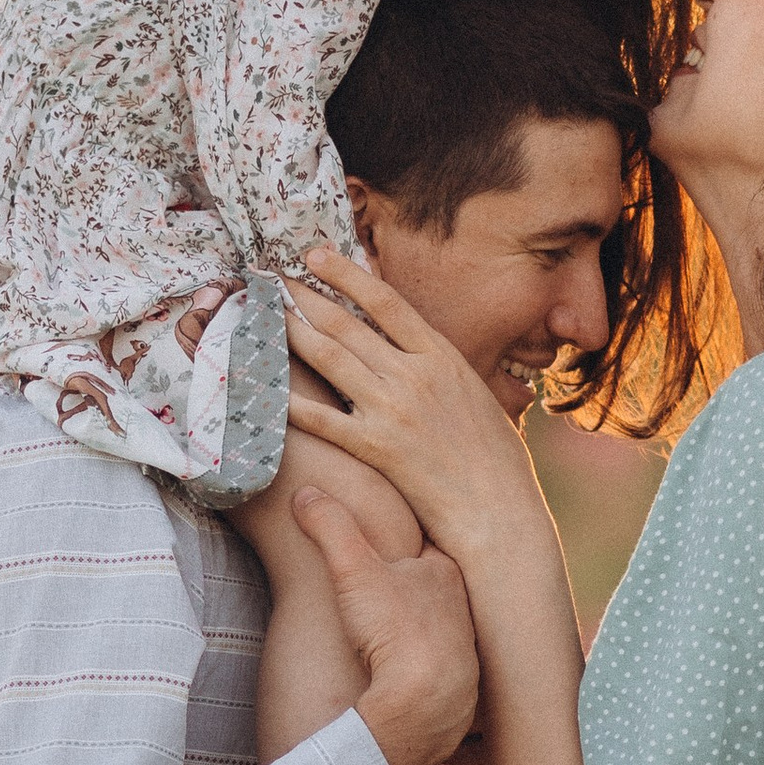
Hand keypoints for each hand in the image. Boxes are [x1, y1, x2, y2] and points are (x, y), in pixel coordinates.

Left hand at [283, 251, 549, 563]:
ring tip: (265, 316)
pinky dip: (291, 400)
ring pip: (330, 359)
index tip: (316, 256)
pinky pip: (323, 418)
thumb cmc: (497, 459)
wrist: (499, 509)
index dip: (346, 274)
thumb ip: (443, 371)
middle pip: (347, 325)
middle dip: (305, 297)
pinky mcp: (376, 447)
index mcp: (442, 357)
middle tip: (273, 280)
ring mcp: (393, 410)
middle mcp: (414, 375)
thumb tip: (420, 352)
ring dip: (292, 333)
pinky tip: (264, 386)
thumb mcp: (477, 396)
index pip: (385, 302)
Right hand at [287, 481, 479, 764]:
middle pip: (435, 591)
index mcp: (444, 574)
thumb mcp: (353, 569)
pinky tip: (408, 678)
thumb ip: (331, 528)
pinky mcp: (459, 690)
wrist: (423, 705)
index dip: (404, 547)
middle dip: (415, 592)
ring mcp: (464, 652)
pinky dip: (426, 672)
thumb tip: (306, 493)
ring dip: (422, 634)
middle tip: (388, 595)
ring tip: (396, 636)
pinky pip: (442, 674)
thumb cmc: (394, 630)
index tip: (386, 547)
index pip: (425, 549)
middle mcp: (463, 610)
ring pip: (442, 633)